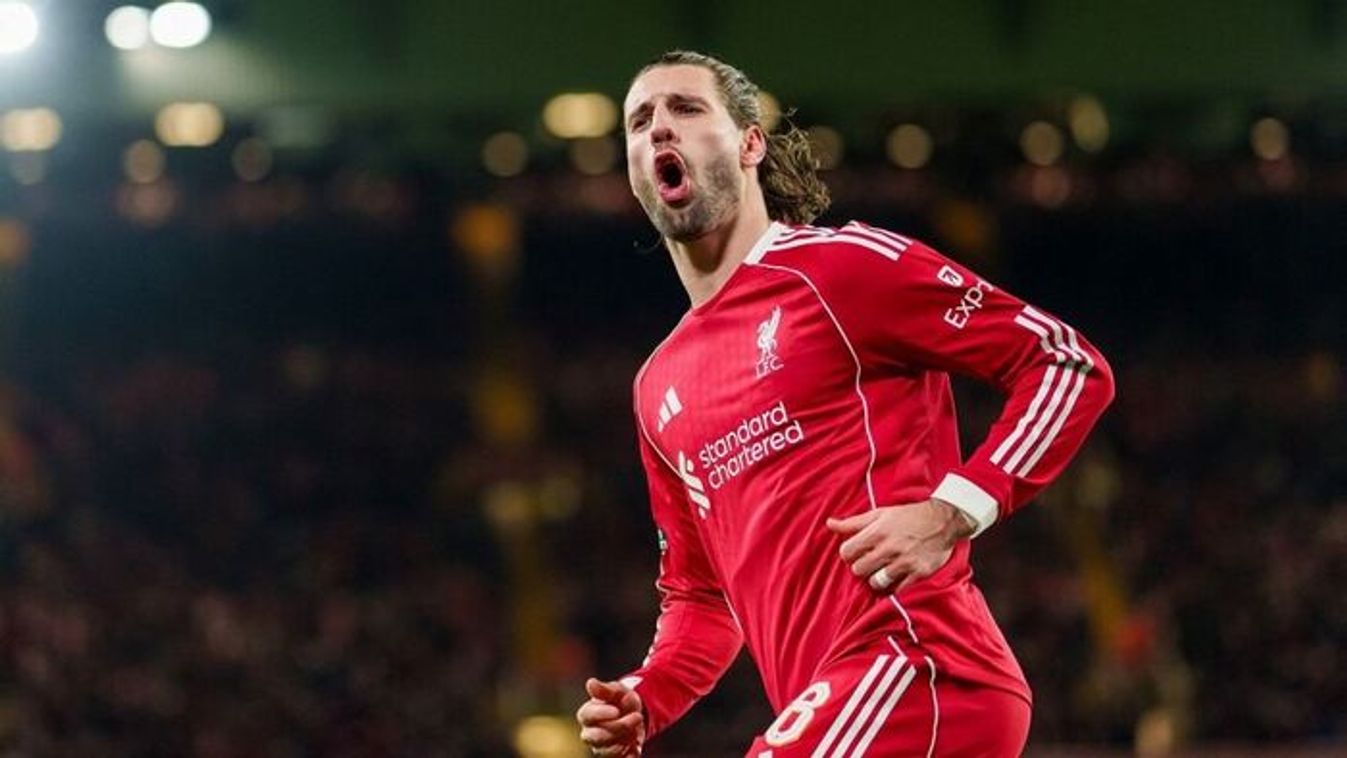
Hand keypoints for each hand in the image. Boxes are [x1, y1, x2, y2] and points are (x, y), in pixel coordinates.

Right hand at [576, 677, 644, 755]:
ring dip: (626, 739)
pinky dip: (628, 756)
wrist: (634, 712)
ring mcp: (601, 747)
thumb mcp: (616, 690)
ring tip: (638, 727)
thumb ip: (604, 689)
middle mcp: (590, 733)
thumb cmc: (620, 699)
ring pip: (608, 751)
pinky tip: (635, 747)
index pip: (587, 716)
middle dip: (620, 727)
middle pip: (597, 736)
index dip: (601, 714)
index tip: (616, 710)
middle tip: (638, 716)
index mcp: (587, 715)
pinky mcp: (614, 756)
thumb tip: (591, 683)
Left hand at [826, 499, 973, 592]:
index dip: (848, 553)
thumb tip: (829, 524)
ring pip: (876, 582)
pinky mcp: (919, 573)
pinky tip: (898, 577)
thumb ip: (853, 522)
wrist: (943, 520)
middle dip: (861, 567)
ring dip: (877, 579)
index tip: (855, 552)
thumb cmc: (908, 516)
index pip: (847, 552)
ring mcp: (904, 562)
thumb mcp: (880, 514)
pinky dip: (895, 586)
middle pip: (859, 570)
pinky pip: (898, 589)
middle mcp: (889, 548)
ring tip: (883, 571)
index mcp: (877, 531)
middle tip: (870, 562)